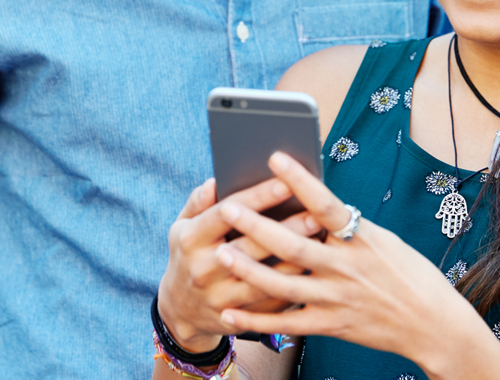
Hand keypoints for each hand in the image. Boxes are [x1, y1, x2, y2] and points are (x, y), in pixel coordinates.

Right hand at [158, 176, 322, 351]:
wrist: (179, 310)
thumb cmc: (188, 254)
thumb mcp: (181, 225)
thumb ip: (198, 202)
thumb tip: (215, 181)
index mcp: (191, 239)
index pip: (226, 213)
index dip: (257, 198)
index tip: (286, 182)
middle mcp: (203, 269)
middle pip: (250, 246)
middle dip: (285, 229)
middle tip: (315, 212)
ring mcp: (219, 297)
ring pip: (263, 280)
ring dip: (294, 260)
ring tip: (320, 240)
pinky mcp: (234, 319)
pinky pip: (268, 304)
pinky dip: (291, 288)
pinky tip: (312, 270)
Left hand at [213, 153, 476, 368]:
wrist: (432, 322)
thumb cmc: (407, 271)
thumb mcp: (381, 238)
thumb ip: (344, 226)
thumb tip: (308, 202)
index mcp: (361, 237)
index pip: (324, 203)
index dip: (299, 180)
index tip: (274, 157)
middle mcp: (346, 267)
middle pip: (294, 244)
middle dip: (257, 225)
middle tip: (228, 206)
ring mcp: (337, 298)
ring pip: (283, 284)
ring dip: (249, 269)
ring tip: (221, 252)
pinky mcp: (332, 326)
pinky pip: (287, 323)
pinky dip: (257, 319)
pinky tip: (231, 311)